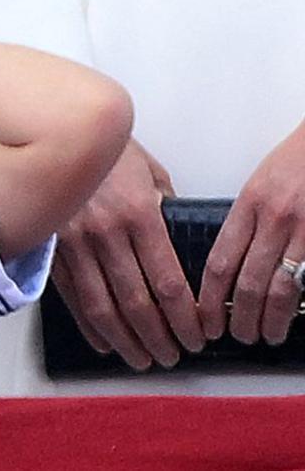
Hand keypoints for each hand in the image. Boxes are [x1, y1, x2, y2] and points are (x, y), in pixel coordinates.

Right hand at [51, 139, 204, 369]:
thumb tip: (171, 232)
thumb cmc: (103, 145)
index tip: (195, 334)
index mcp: (139, 214)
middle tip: (171, 355)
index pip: (169, 283)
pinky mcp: (51, 247)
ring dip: (126, 340)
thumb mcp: (149, 170)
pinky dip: (88, 324)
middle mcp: (107, 233)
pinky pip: (71, 296)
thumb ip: (162, 206)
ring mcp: (74, 243)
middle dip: (159, 337)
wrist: (54, 129)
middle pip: (138, 303)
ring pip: (103, 307)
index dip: (185, 318)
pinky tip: (103, 340)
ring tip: (141, 357)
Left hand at [199, 124, 304, 345]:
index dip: (208, 299)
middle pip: (248, 282)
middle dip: (238, 317)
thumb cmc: (297, 162)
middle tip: (235, 335)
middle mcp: (275, 219)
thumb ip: (243, 222)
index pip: (219, 262)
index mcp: (249, 205)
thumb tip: (225, 264)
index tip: (203, 319)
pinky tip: (292, 316)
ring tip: (264, 334)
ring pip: (282, 288)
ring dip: (270, 319)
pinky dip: (298, 302)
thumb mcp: (259, 186)